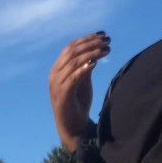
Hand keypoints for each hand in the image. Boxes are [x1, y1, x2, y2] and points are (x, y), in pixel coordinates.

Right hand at [49, 32, 110, 151]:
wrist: (72, 127)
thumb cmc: (78, 104)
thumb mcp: (83, 82)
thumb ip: (85, 68)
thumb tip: (95, 53)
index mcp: (58, 69)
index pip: (70, 48)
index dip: (86, 39)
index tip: (103, 35)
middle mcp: (54, 74)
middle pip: (72, 52)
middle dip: (91, 43)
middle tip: (107, 40)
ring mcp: (56, 85)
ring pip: (73, 62)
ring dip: (91, 53)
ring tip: (106, 49)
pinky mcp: (62, 95)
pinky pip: (72, 78)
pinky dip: (83, 69)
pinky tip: (95, 63)